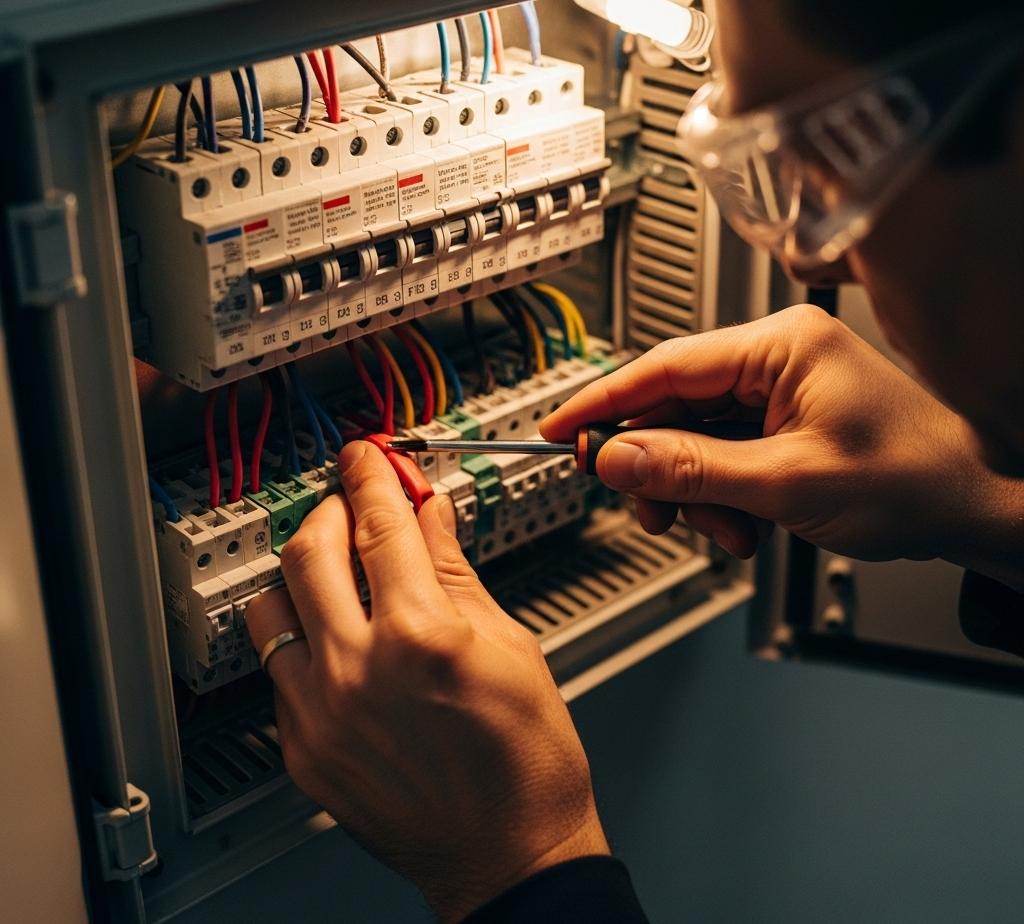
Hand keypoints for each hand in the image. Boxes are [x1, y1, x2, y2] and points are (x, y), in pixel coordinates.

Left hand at [246, 442, 608, 923]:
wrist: (510, 855)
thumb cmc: (528, 761)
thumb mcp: (509, 643)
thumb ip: (458, 569)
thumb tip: (433, 514)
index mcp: (422, 636)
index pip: (382, 525)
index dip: (373, 476)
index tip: (368, 457)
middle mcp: (360, 671)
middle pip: (311, 549)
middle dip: (331, 508)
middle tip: (353, 501)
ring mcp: (323, 715)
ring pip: (272, 606)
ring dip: (302, 572)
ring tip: (338, 570)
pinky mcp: (304, 752)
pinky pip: (280, 669)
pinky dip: (305, 636)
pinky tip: (339, 636)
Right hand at [542, 305, 1023, 584]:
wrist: (973, 507)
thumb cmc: (914, 478)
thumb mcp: (786, 483)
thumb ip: (691, 469)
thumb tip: (617, 456)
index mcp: (779, 345)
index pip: (663, 366)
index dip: (603, 402)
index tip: (559, 429)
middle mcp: (773, 359)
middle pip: (672, 406)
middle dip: (659, 467)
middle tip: (652, 510)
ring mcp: (777, 391)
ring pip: (692, 438)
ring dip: (693, 492)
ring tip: (726, 529)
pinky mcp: (781, 421)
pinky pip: (720, 454)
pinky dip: (719, 495)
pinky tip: (744, 524)